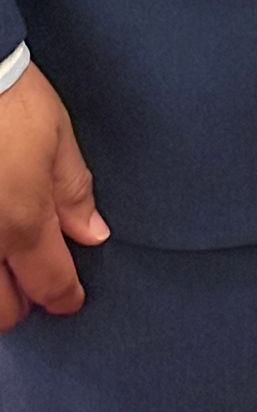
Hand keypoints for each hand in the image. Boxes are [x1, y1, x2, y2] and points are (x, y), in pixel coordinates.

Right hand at [0, 65, 107, 327]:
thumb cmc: (10, 99)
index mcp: (23, 222)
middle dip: (22, 301)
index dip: (65, 297)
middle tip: (31, 276)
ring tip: (4, 267)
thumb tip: (92, 234)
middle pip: (2, 312)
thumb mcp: (57, 137)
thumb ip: (73, 192)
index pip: (50, 284)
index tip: (72, 299)